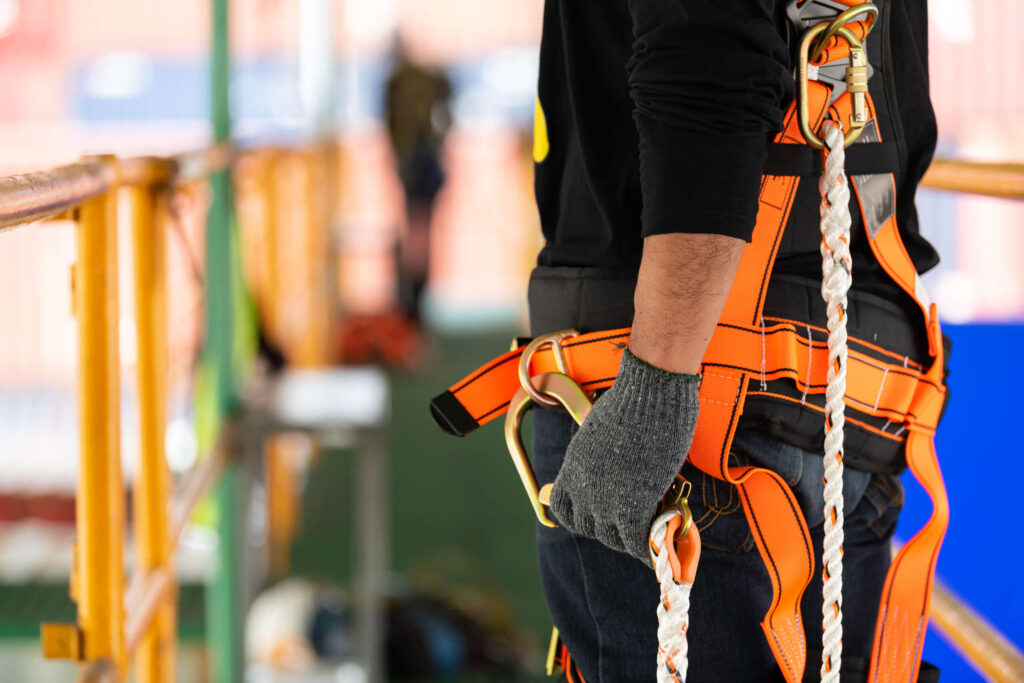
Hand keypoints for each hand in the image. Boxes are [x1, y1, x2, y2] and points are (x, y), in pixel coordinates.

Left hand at [548, 348, 699, 563]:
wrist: (650, 395)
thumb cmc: (634, 402)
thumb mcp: (602, 430)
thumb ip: (600, 453)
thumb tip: (612, 461)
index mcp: (572, 466)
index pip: (561, 507)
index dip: (579, 515)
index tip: (595, 515)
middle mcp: (583, 487)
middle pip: (587, 527)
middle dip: (608, 528)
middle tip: (630, 523)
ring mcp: (605, 500)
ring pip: (612, 539)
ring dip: (629, 538)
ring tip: (648, 532)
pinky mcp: (631, 508)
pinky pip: (636, 543)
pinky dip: (647, 548)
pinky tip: (661, 547)